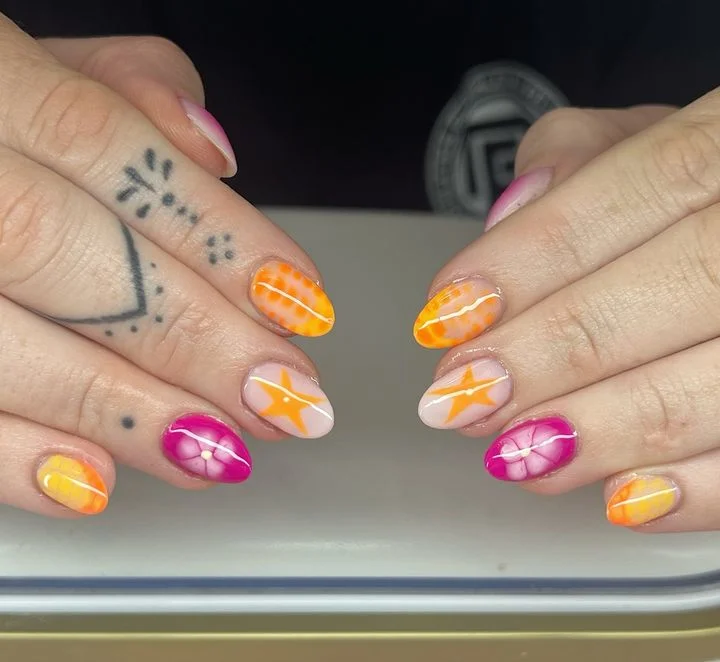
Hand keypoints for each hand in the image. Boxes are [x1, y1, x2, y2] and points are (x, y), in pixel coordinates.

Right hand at [0, 18, 334, 518]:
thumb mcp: (29, 70)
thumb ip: (120, 90)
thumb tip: (210, 150)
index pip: (110, 148)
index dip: (218, 236)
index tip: (299, 306)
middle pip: (69, 256)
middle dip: (195, 338)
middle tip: (283, 397)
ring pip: (1, 345)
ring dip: (123, 410)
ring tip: (217, 451)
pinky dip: (8, 457)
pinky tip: (94, 482)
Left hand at [413, 99, 719, 531]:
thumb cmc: (696, 190)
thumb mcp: (645, 138)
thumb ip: (579, 155)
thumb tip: (517, 209)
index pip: (648, 183)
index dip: (535, 258)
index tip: (453, 315)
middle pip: (686, 283)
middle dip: (555, 352)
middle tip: (467, 396)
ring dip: (606, 428)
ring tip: (519, 452)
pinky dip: (697, 489)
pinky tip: (621, 497)